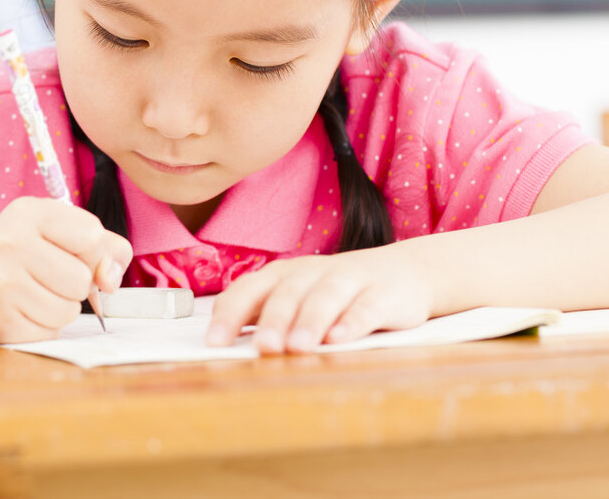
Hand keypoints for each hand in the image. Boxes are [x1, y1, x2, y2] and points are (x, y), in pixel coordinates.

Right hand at [0, 196, 132, 343]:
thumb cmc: (26, 254)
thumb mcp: (61, 232)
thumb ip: (105, 248)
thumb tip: (109, 281)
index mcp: (28, 213)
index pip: (91, 236)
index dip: (93, 253)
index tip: (73, 253)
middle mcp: (8, 243)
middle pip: (81, 279)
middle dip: (76, 285)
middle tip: (51, 277)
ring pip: (68, 311)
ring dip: (62, 308)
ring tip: (36, 294)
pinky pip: (49, 333)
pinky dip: (44, 326)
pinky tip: (23, 310)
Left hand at [205, 245, 435, 354]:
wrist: (404, 271)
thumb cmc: (336, 292)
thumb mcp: (298, 298)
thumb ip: (265, 317)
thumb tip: (226, 346)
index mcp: (283, 275)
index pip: (249, 290)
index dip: (230, 315)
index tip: (214, 342)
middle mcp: (312, 273)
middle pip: (287, 294)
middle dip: (273, 321)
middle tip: (263, 347)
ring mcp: (348, 280)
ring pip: (325, 298)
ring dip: (309, 322)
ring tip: (298, 347)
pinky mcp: (382, 295)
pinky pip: (365, 308)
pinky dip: (352, 323)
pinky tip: (339, 339)